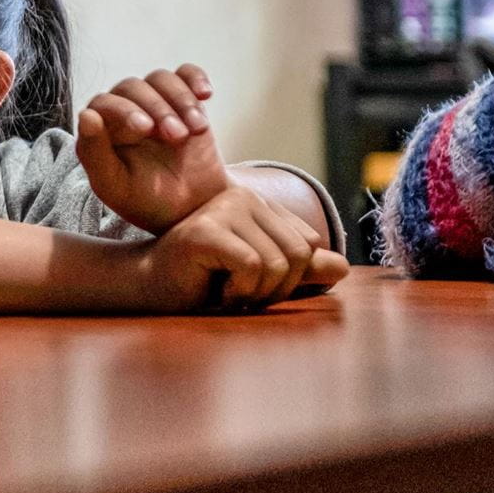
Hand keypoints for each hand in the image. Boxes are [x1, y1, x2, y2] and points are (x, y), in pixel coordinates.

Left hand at [76, 65, 232, 232]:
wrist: (192, 208)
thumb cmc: (147, 200)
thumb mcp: (116, 186)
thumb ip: (94, 154)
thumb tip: (86, 114)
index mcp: (101, 129)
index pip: (102, 103)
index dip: (123, 111)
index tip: (146, 129)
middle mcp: (124, 109)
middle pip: (133, 87)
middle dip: (158, 109)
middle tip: (177, 137)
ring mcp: (154, 101)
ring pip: (160, 79)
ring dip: (180, 100)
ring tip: (197, 129)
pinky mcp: (182, 98)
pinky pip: (186, 73)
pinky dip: (196, 79)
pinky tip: (205, 95)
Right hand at [134, 185, 346, 311]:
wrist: (150, 287)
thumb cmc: (203, 282)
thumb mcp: (261, 277)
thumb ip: (300, 270)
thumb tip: (343, 268)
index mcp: (259, 204)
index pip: (307, 244)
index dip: (291, 276)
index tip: (255, 284)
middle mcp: (244, 198)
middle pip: (298, 254)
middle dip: (277, 288)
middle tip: (243, 294)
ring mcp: (223, 209)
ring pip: (277, 263)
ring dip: (256, 293)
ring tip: (228, 292)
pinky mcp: (207, 230)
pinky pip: (252, 267)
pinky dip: (240, 291)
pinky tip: (216, 290)